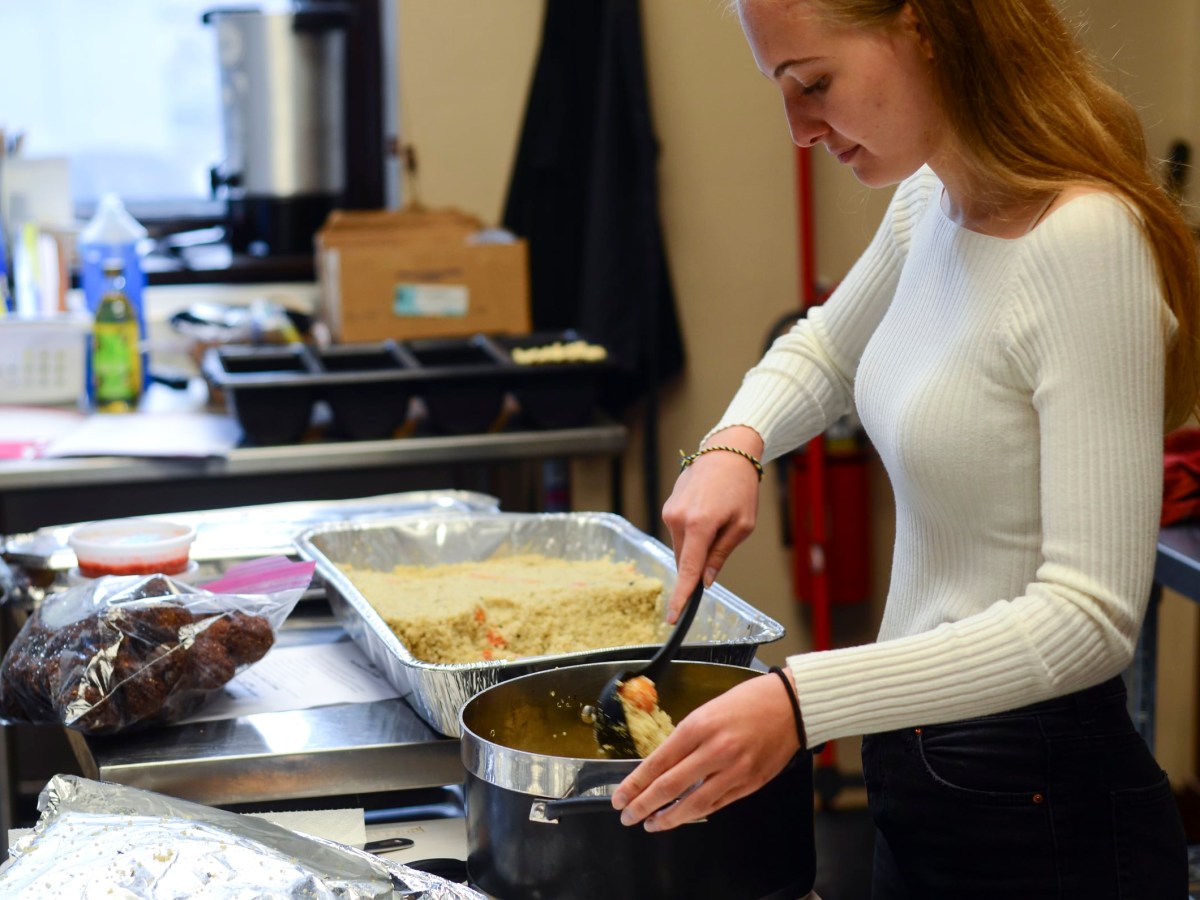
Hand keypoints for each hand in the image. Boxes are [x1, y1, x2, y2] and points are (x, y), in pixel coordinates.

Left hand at [610, 669, 800, 830]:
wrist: (790, 705)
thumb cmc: (747, 702)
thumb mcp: (706, 711)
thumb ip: (685, 739)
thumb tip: (661, 766)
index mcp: (697, 727)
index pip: (657, 763)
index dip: (635, 784)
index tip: (620, 796)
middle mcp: (714, 751)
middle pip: (669, 787)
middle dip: (643, 805)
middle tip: (627, 816)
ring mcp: (734, 770)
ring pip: (693, 804)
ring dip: (668, 818)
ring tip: (650, 823)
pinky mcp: (750, 784)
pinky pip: (717, 804)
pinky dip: (696, 813)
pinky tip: (682, 816)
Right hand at [662, 426, 763, 621]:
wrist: (727, 453)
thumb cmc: (740, 488)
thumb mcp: (742, 526)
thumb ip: (721, 554)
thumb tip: (706, 580)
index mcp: (700, 525)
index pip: (687, 570)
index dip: (681, 596)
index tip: (673, 617)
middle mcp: (678, 519)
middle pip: (685, 559)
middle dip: (700, 562)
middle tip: (723, 538)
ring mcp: (670, 512)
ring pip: (682, 546)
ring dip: (697, 545)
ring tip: (717, 518)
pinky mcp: (668, 507)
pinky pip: (679, 532)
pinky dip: (692, 532)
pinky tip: (707, 513)